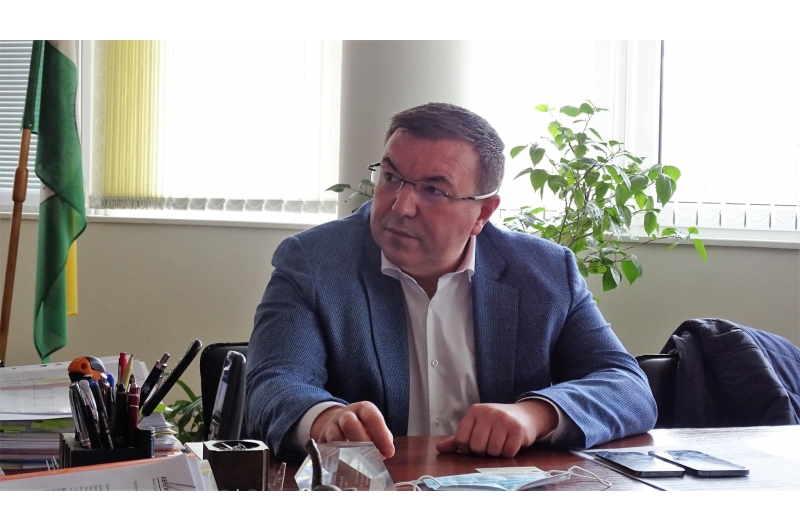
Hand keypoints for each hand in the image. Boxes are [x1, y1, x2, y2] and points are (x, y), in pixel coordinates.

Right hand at [310, 401, 394, 458]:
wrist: (341, 424)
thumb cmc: (364, 428)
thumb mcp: (375, 428)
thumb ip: (382, 440)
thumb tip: (382, 455)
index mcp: (363, 409)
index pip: (372, 417)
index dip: (381, 434)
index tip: (389, 452)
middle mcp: (346, 415)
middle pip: (350, 424)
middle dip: (362, 442)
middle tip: (372, 458)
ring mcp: (331, 426)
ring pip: (335, 436)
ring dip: (347, 452)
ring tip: (357, 465)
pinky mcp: (322, 439)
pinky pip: (325, 449)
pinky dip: (334, 459)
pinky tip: (342, 468)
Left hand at [436, 401, 558, 456]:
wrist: (525, 415)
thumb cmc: (496, 424)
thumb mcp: (476, 426)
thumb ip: (458, 438)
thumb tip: (439, 448)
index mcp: (474, 411)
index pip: (461, 439)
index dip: (468, 448)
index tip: (476, 445)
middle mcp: (488, 412)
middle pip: (477, 447)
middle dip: (483, 451)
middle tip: (490, 444)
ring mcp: (503, 419)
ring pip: (493, 451)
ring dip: (497, 453)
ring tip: (501, 442)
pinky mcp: (517, 429)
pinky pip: (508, 452)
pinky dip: (509, 453)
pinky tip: (511, 443)